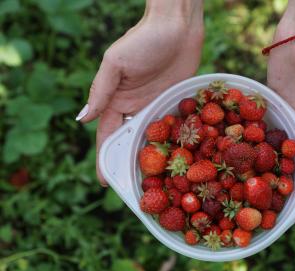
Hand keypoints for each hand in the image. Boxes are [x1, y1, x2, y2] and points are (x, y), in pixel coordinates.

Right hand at [76, 0, 203, 185]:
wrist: (177, 25)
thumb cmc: (143, 39)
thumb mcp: (116, 63)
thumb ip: (100, 90)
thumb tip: (82, 119)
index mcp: (117, 100)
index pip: (108, 135)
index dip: (105, 158)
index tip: (106, 180)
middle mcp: (136, 106)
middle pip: (130, 141)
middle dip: (130, 163)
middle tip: (134, 188)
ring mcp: (158, 105)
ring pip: (153, 137)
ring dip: (153, 157)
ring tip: (158, 182)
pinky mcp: (177, 102)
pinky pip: (174, 126)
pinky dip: (175, 141)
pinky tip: (179, 158)